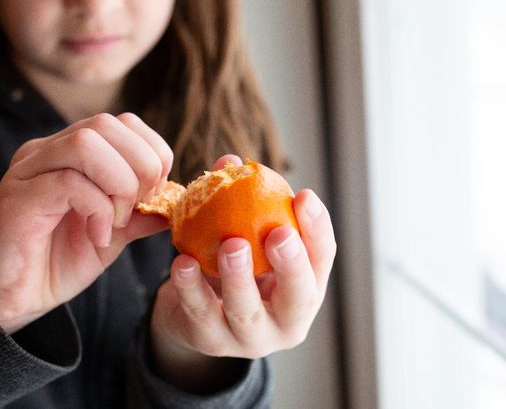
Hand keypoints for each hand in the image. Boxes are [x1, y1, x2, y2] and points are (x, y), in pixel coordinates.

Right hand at [0, 113, 171, 333]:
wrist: (9, 299)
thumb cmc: (55, 264)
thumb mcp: (110, 236)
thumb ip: (139, 215)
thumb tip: (176, 201)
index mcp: (70, 153)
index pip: (122, 123)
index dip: (151, 152)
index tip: (154, 194)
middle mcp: (47, 152)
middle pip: (106, 124)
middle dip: (139, 166)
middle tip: (138, 208)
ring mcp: (29, 170)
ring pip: (86, 144)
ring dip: (119, 183)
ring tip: (117, 221)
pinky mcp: (17, 197)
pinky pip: (68, 181)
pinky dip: (97, 209)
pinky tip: (98, 237)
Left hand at [149, 155, 335, 392]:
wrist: (193, 315)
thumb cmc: (231, 268)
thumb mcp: (245, 238)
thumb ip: (242, 204)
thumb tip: (230, 162)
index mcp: (306, 289)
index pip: (321, 260)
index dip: (317, 228)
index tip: (303, 195)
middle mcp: (286, 321)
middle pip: (298, 297)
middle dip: (291, 265)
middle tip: (278, 232)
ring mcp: (249, 339)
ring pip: (247, 312)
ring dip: (239, 277)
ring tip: (230, 244)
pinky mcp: (210, 343)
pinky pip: (200, 313)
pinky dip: (191, 286)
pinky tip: (183, 262)